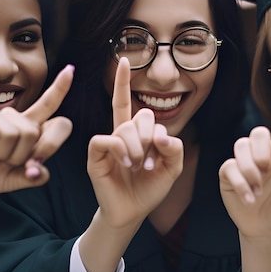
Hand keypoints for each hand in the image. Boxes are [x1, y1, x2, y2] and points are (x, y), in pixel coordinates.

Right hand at [0, 64, 73, 192]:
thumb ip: (31, 178)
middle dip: (21, 156)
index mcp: (32, 127)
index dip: (60, 89)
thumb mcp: (14, 180)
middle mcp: (18, 116)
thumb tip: (40, 173)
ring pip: (14, 134)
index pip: (50, 105)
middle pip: (33, 132)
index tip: (70, 70)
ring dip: (1, 153)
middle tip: (5, 160)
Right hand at [87, 58, 183, 229]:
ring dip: (138, 149)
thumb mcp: (172, 167)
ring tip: (138, 166)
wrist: (133, 211)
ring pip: (125, 128)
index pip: (130, 103)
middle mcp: (120, 133)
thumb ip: (175, 148)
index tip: (123, 59)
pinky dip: (121, 150)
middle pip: (139, 115)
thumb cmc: (150, 188)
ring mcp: (107, 143)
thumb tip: (161, 134)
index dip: (123, 82)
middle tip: (150, 162)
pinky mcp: (96, 155)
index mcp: (136, 132)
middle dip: (150, 137)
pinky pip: (107, 139)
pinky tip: (125, 163)